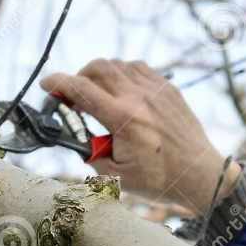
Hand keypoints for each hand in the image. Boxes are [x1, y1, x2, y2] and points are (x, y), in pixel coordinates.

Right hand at [40, 59, 236, 211]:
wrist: (199, 175)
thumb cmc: (158, 180)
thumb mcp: (115, 175)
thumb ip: (90, 152)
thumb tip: (77, 136)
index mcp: (124, 119)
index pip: (82, 89)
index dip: (58, 83)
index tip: (46, 85)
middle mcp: (139, 98)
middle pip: (98, 68)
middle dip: (78, 78)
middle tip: (72, 96)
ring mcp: (156, 90)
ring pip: (118, 65)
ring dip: (100, 76)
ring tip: (97, 96)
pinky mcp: (168, 90)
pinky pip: (138, 69)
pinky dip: (122, 75)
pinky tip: (120, 92)